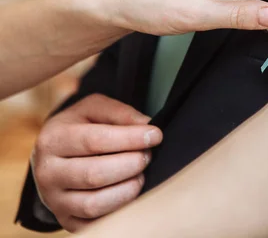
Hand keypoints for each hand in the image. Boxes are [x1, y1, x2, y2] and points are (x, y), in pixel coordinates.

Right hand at [31, 94, 162, 231]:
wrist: (54, 156)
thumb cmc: (80, 128)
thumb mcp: (94, 109)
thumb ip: (120, 113)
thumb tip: (147, 126)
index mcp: (53, 139)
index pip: (95, 140)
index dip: (130, 138)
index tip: (155, 136)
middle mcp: (47, 172)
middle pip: (95, 174)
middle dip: (131, 164)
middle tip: (148, 156)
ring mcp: (54, 200)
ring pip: (94, 204)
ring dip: (127, 190)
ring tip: (140, 175)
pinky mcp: (66, 220)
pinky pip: (95, 224)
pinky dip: (119, 211)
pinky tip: (131, 194)